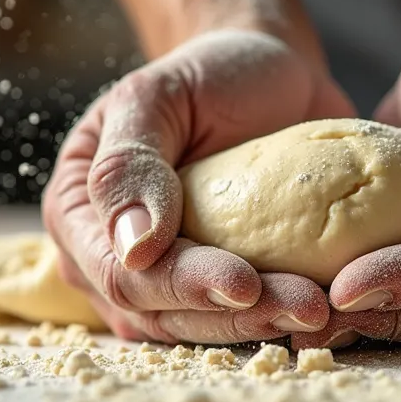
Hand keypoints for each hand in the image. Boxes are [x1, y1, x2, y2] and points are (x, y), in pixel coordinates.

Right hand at [43, 30, 354, 343]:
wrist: (268, 74)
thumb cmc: (208, 73)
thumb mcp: (158, 94)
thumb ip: (129, 163)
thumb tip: (133, 247)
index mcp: (80, 211)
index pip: (122, 273)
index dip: (182, 285)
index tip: (245, 283)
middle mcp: (112, 257)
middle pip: (162, 314)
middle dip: (234, 316)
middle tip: (307, 306)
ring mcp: (165, 279)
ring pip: (202, 328)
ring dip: (262, 326)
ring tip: (320, 310)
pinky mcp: (216, 287)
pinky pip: (238, 321)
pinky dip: (277, 319)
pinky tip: (320, 311)